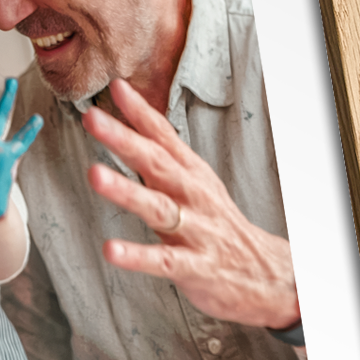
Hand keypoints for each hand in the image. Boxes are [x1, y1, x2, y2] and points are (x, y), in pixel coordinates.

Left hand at [82, 76, 299, 329]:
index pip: (164, 136)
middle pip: (157, 163)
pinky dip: (137, 255)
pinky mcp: (194, 266)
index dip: (140, 111)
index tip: (116, 86)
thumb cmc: (219, 224)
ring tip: (95, 175)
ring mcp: (195, 230)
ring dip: (126, 191)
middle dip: (124, 139)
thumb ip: (164, 154)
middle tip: (93, 118)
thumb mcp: (196, 182)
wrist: (266, 273)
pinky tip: (111, 250)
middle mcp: (193, 196)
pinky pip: (163, 260)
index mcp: (192, 174)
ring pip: (158, 207)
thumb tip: (134, 120)